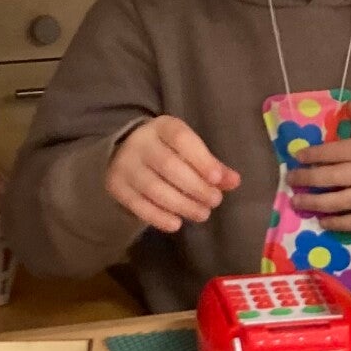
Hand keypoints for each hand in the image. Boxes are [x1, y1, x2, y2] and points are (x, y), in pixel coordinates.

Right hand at [105, 117, 239, 235]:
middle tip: (214, 201)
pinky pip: (138, 205)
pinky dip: (159, 217)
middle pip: (168, 166)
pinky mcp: (116, 186)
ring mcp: (125, 165)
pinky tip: (177, 224)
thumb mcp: (188, 150)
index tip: (218, 179)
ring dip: (182, 205)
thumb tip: (234, 181)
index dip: (201, 159)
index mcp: (162, 127)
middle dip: (196, 187)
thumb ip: (211, 165)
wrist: (123, 153)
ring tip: (202, 214)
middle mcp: (140, 143)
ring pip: (154, 188)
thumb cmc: (167, 151)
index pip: (181, 139)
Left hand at [289, 102, 350, 231]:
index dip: (315, 154)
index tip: (298, 157)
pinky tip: (323, 222)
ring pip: (341, 201)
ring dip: (316, 202)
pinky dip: (338, 223)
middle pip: (333, 176)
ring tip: (298, 202)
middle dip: (308, 179)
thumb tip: (348, 105)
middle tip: (291, 180)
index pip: (338, 151)